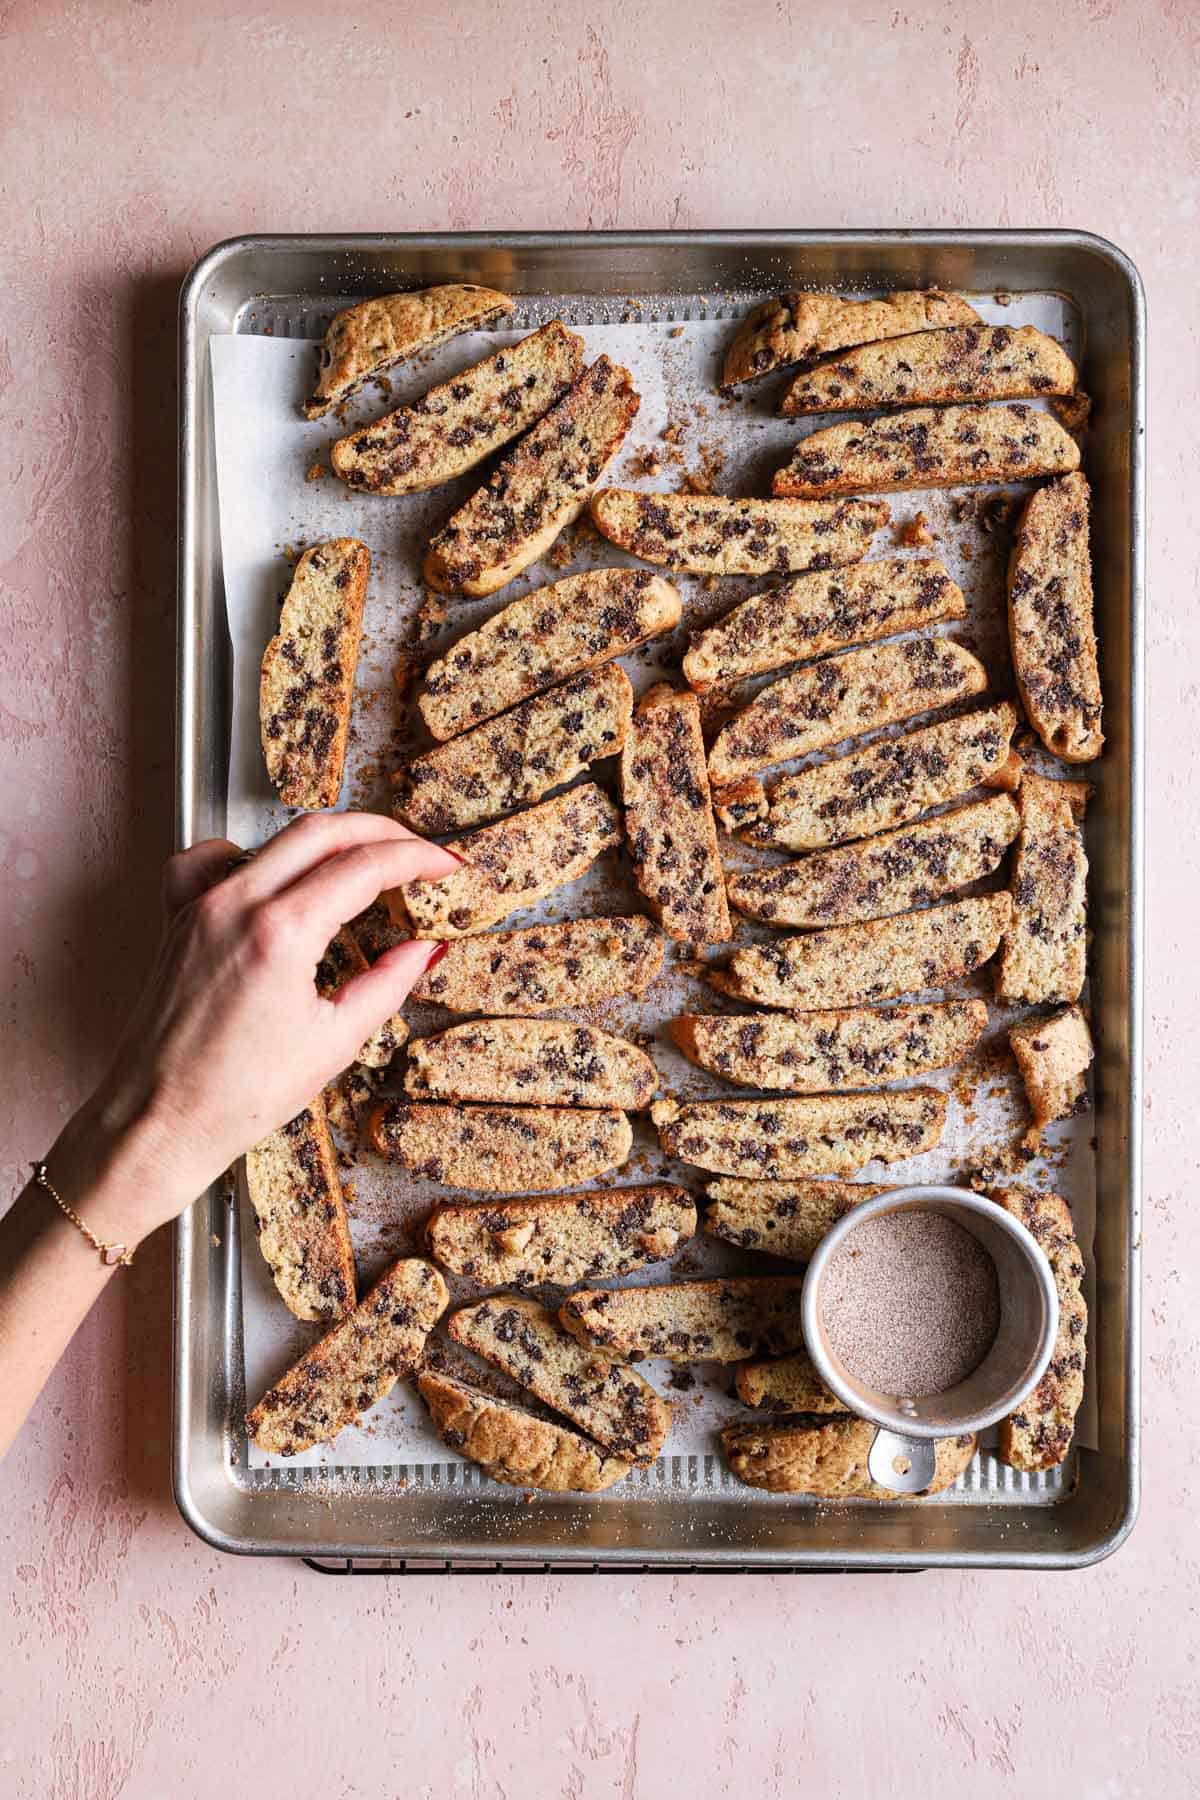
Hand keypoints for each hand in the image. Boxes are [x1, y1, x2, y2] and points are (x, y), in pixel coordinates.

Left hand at [47, 812, 457, 1244]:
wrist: (159, 1121)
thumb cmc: (238, 1095)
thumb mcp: (335, 1041)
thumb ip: (388, 983)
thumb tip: (426, 950)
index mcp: (281, 932)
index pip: (365, 867)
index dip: (416, 859)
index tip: (445, 865)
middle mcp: (237, 904)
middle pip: (323, 832)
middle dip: (381, 833)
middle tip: (417, 851)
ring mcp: (202, 906)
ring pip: (275, 839)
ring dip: (328, 838)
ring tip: (363, 858)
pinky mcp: (179, 920)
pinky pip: (208, 859)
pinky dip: (246, 853)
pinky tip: (269, 871)